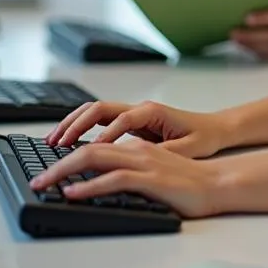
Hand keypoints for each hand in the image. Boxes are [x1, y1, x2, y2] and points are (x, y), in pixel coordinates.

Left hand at [29, 137, 222, 217]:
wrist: (217, 183)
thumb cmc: (187, 179)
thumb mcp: (153, 167)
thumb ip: (129, 165)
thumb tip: (99, 176)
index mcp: (136, 143)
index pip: (95, 139)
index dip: (68, 147)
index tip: (49, 163)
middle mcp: (136, 147)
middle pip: (87, 146)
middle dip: (57, 160)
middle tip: (38, 177)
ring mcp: (143, 161)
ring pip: (94, 157)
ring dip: (64, 170)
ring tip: (45, 183)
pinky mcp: (150, 178)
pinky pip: (113, 178)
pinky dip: (89, 186)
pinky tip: (73, 193)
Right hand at [45, 99, 227, 156]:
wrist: (215, 128)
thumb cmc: (204, 137)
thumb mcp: (188, 149)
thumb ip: (165, 152)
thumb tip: (142, 159)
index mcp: (153, 112)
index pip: (122, 120)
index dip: (106, 136)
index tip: (91, 152)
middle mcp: (140, 108)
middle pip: (100, 108)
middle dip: (75, 124)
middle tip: (56, 143)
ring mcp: (134, 113)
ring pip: (96, 111)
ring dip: (73, 123)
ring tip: (52, 141)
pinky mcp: (131, 122)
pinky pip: (100, 120)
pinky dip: (81, 128)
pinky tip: (68, 143)